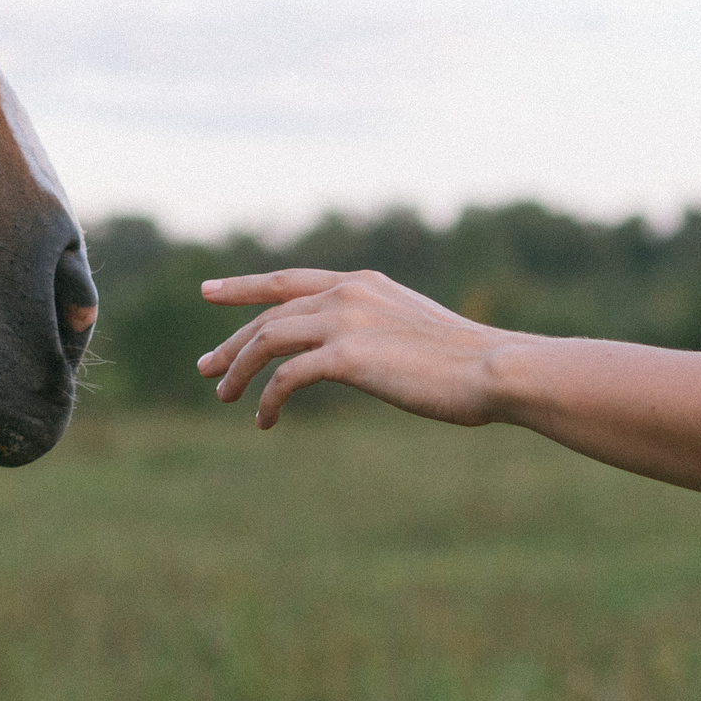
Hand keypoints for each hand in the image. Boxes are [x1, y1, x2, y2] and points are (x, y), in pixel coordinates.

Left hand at [195, 269, 516, 428]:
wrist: (494, 368)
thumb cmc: (467, 362)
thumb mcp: (414, 331)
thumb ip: (378, 331)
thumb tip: (356, 354)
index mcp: (363, 283)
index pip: (289, 280)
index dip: (245, 287)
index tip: (209, 291)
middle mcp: (348, 293)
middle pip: (270, 314)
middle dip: (233, 341)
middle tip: (206, 367)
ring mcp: (345, 321)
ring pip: (268, 340)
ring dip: (240, 370)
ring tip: (224, 396)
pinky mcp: (346, 357)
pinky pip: (286, 377)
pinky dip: (268, 399)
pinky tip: (265, 420)